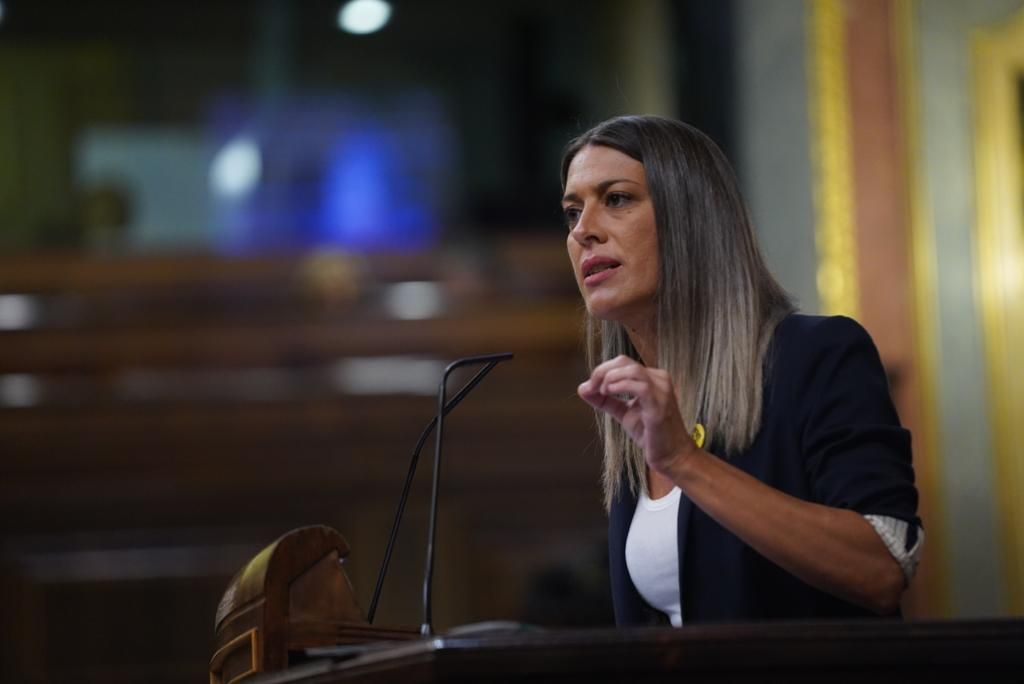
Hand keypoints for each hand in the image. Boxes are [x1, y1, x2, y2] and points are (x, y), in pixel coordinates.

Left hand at [577, 355, 698, 475]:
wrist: (671, 455)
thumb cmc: (651, 434)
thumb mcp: (623, 413)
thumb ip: (605, 400)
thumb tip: (583, 388)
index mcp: (652, 378)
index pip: (622, 363)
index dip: (602, 371)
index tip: (589, 387)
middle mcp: (659, 379)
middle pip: (624, 362)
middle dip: (602, 372)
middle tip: (592, 388)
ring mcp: (662, 391)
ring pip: (632, 370)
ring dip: (610, 378)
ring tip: (602, 393)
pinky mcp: (660, 405)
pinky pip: (640, 387)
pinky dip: (621, 387)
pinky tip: (610, 394)